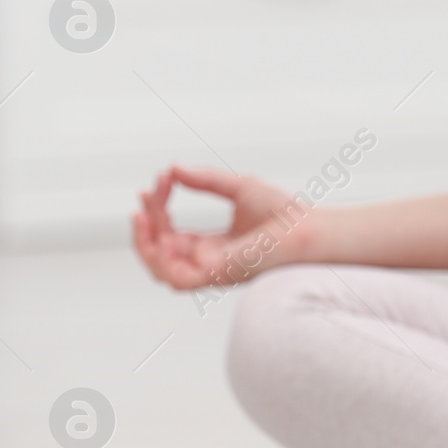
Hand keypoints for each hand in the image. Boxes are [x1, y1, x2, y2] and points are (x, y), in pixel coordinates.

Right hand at [132, 166, 312, 289]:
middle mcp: (209, 263)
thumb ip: (204, 180)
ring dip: (144, 243)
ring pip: (161, 269)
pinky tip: (155, 232)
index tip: (164, 178)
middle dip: (149, 220)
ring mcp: (211, 272)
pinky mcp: (216, 277)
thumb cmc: (283, 213)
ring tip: (140, 214)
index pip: (172, 233)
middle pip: (162, 249)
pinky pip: (175, 279)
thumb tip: (173, 169)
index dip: (160, 208)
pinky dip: (158, 259)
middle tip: (148, 192)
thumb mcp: (237, 187)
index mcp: (213, 248)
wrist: (307, 228)